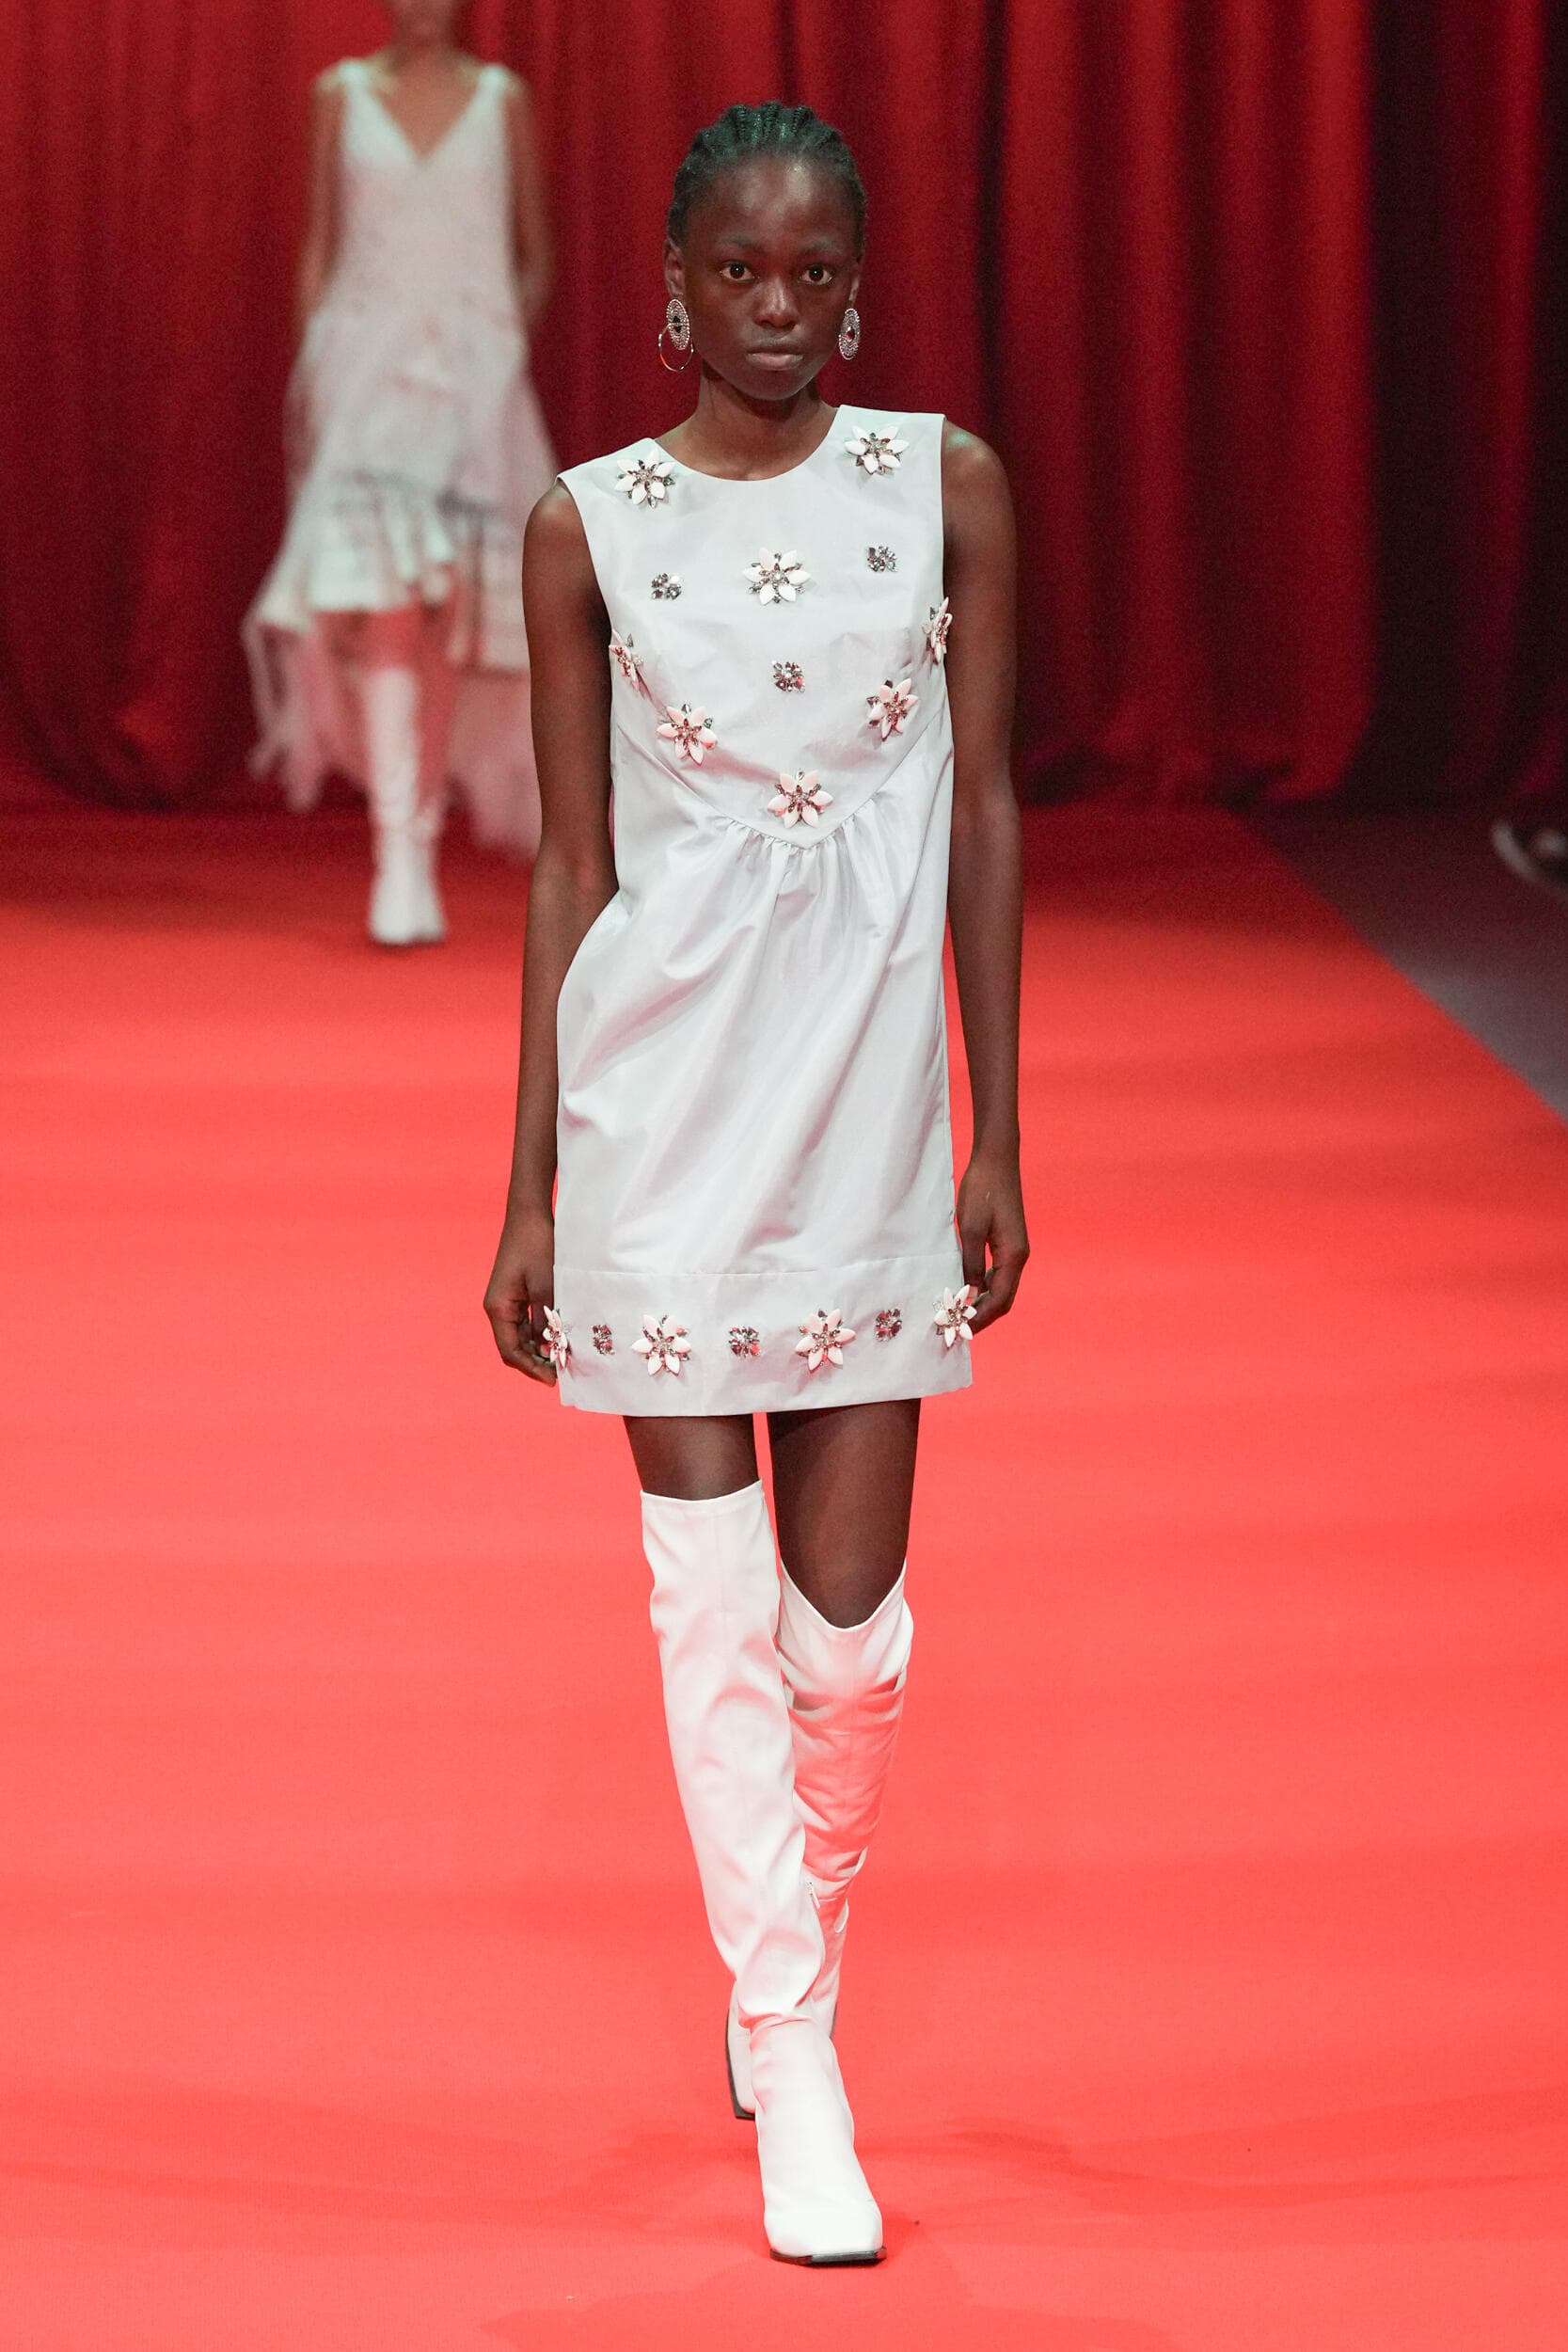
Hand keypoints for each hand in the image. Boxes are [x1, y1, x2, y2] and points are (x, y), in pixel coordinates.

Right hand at [483, 1205, 557, 1385]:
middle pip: (514, 1347)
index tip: (553, 1379)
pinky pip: (528, 1322)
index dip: (531, 1368)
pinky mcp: (518, 1294)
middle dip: (536, 1362)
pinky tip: (562, 1337)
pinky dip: (543, 1333)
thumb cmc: (536, 1246)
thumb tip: (550, 1349)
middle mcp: (498, 1308)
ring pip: (522, 1336)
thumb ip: (546, 1320)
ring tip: (565, 1358)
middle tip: (563, 1373)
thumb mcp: (545, 1286)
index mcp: (498, 1308)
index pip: (510, 1351)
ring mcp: (507, 1301)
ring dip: (541, 1348)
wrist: (530, 1215)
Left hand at [955, 1150, 1028, 1334]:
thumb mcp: (971, 1228)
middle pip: (1004, 1299)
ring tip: (958, 1314)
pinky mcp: (1007, 1242)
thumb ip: (971, 1263)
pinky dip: (982, 1287)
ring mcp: (1015, 1250)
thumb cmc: (982, 1190)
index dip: (980, 1319)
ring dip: (981, 1303)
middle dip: (982, 1316)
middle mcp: (1018, 1256)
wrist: (996, 1159)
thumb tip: (970, 1294)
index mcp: (1014, 1256)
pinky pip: (997, 1273)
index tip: (959, 1330)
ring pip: (1001, 1287)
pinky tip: (966, 1290)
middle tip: (956, 1328)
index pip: (1000, 1300)